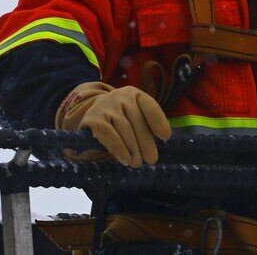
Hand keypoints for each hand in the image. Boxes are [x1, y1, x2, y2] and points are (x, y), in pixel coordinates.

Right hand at [55, 82, 171, 166]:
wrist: (90, 119)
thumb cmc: (118, 121)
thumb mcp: (133, 118)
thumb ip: (146, 125)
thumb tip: (161, 139)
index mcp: (133, 94)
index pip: (149, 106)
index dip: (158, 121)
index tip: (166, 137)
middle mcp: (119, 96)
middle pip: (137, 121)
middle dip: (146, 142)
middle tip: (152, 159)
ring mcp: (105, 105)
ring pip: (124, 128)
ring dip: (133, 148)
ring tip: (138, 163)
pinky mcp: (92, 118)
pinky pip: (109, 134)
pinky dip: (119, 148)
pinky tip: (125, 159)